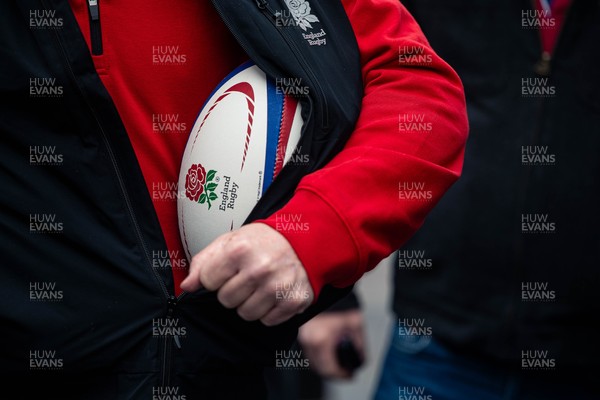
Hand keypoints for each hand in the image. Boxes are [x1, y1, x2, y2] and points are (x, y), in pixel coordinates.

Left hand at [180, 223, 313, 325]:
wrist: (304, 240)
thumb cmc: (265, 241)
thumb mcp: (230, 240)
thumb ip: (204, 261)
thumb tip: (188, 285)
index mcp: (239, 251)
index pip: (208, 282)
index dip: (215, 277)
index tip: (227, 270)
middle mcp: (259, 269)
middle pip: (226, 300)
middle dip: (233, 290)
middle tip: (246, 277)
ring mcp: (277, 287)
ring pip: (246, 314)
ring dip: (250, 303)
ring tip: (260, 285)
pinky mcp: (292, 301)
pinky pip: (267, 320)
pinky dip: (269, 310)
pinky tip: (274, 293)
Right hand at [298, 309, 364, 378]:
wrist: (328, 289)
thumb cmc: (340, 304)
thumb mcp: (355, 326)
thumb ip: (359, 347)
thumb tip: (359, 362)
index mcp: (321, 339)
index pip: (329, 369)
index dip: (342, 375)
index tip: (350, 375)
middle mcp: (308, 340)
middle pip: (319, 369)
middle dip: (334, 373)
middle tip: (346, 372)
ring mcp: (303, 338)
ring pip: (313, 362)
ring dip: (326, 366)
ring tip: (339, 365)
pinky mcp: (301, 334)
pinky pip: (309, 353)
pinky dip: (320, 358)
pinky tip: (330, 355)